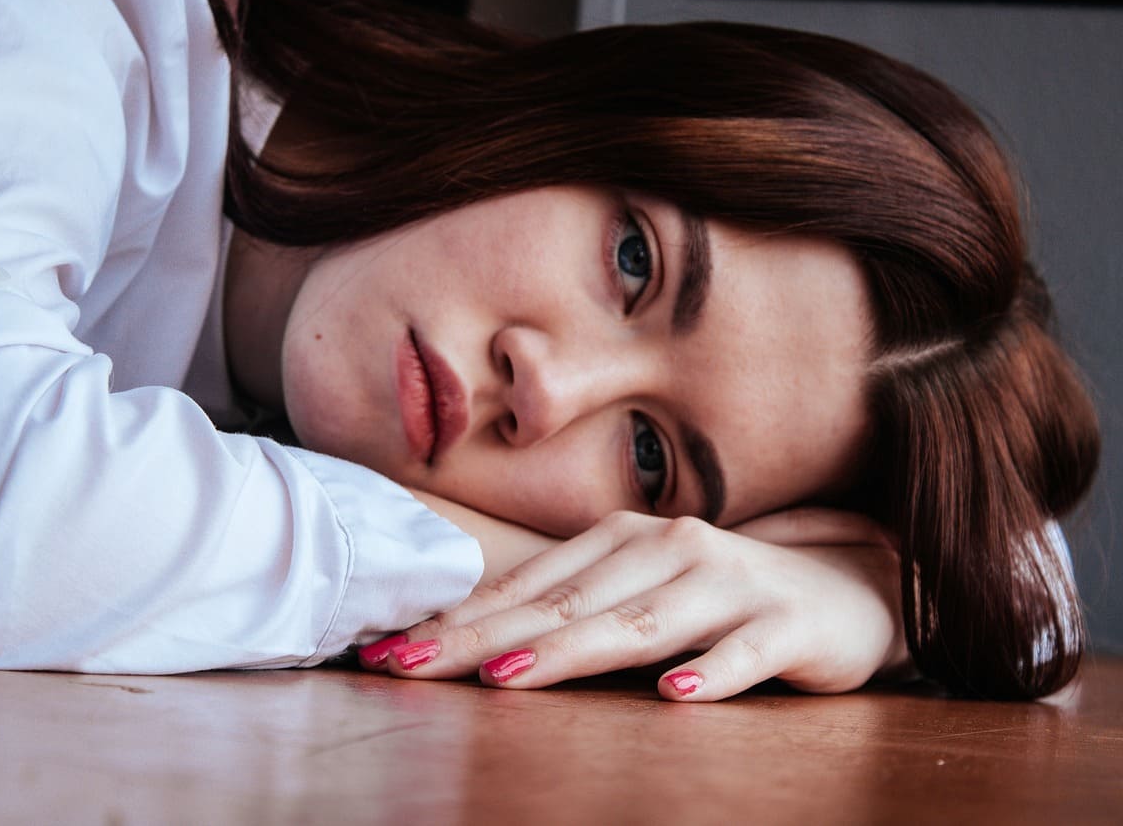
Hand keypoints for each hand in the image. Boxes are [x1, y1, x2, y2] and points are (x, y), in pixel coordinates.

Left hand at [360, 509, 908, 700]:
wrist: (844, 584)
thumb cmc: (719, 594)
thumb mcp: (640, 589)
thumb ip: (573, 604)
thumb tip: (475, 640)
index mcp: (624, 539)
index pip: (530, 584)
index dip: (460, 619)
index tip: (392, 652)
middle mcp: (670, 548)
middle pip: (567, 602)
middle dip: (484, 638)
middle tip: (412, 667)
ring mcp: (729, 582)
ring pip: (642, 624)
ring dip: (572, 651)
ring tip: (510, 677)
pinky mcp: (786, 624)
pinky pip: (745, 652)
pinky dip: (712, 674)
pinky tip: (678, 697)